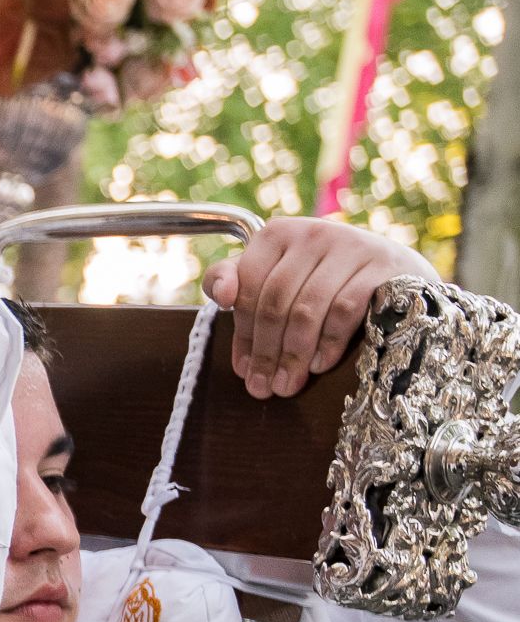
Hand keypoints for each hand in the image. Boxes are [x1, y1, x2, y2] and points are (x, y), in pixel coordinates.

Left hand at [201, 217, 437, 399]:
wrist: (398, 273)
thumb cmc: (326, 280)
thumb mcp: (280, 276)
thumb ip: (241, 281)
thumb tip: (222, 297)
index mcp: (277, 233)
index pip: (247, 287)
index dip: (242, 333)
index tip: (242, 369)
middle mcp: (312, 233)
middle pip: (275, 302)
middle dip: (266, 352)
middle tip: (263, 388)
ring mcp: (350, 246)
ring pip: (307, 309)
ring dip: (293, 354)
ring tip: (287, 385)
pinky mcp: (383, 266)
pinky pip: (344, 310)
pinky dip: (328, 342)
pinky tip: (319, 365)